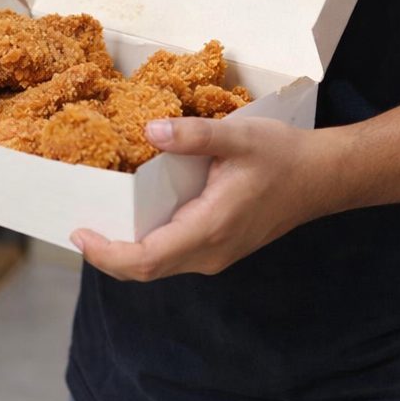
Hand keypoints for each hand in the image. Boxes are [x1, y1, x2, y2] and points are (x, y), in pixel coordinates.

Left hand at [72, 115, 342, 279]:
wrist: (322, 177)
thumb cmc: (281, 155)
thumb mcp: (237, 135)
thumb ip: (192, 134)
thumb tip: (150, 130)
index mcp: (209, 228)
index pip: (146, 260)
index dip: (107, 253)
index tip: (79, 232)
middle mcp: (209, 252)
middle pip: (146, 270)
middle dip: (107, 254)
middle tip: (77, 223)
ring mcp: (216, 255)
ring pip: (160, 265)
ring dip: (126, 250)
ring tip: (97, 219)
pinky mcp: (219, 247)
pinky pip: (174, 255)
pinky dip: (146, 243)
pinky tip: (134, 215)